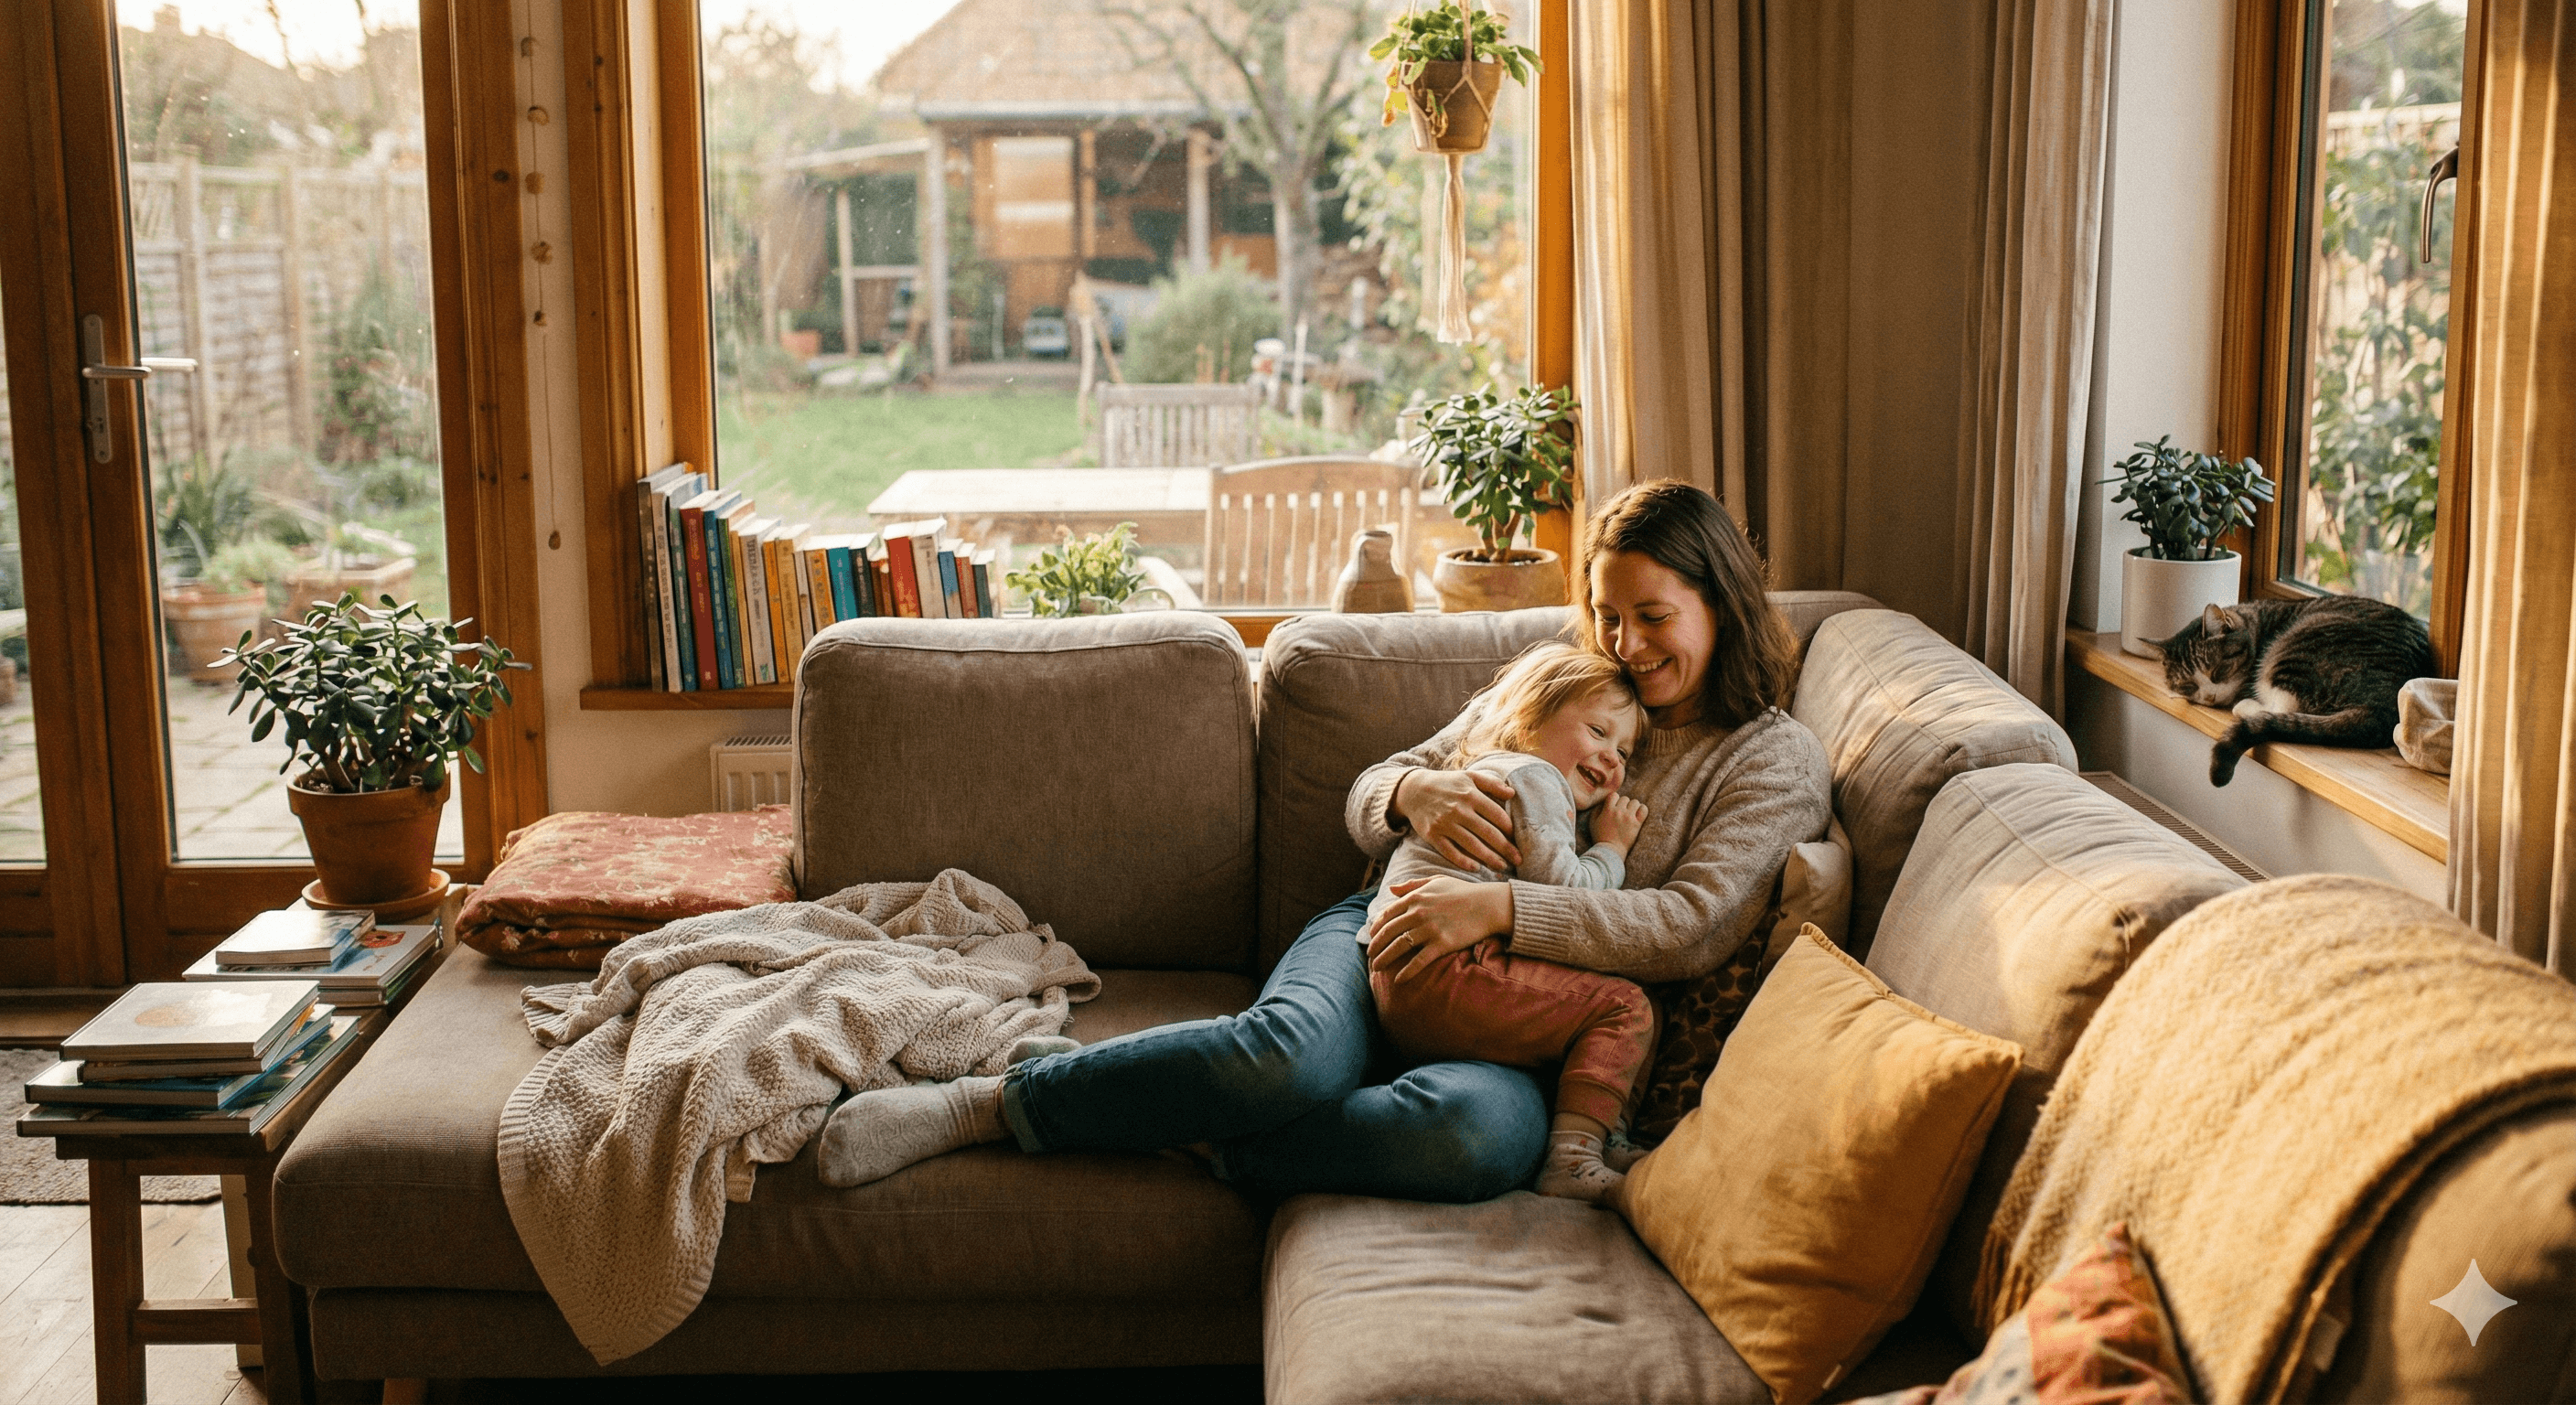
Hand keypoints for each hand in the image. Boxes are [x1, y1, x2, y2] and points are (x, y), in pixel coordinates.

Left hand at [1364, 877, 1511, 981]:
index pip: (1387, 914)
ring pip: (1399, 947)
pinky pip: (1419, 961)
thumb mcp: (1436, 881)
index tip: (1372, 936)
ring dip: (1385, 959)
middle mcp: (1418, 913)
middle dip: (1376, 945)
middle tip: (1370, 955)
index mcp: (1415, 897)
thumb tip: (1390, 889)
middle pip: (1389, 932)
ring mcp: (1429, 929)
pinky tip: (1398, 980)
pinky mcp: (1442, 944)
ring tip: (1377, 968)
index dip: (1376, 927)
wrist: (1488, 905)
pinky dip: (1407, 972)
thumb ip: (1412, 885)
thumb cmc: (1463, 891)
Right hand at [1392, 768, 1520, 869]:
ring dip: (1489, 858)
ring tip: (1502, 866)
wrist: (1413, 790)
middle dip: (1506, 848)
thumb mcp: (1469, 776)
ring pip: (1472, 845)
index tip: (1517, 839)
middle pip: (1488, 833)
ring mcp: (1444, 824)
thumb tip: (1512, 793)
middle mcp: (1459, 810)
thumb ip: (1492, 783)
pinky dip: (1464, 862)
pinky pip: (1450, 852)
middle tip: (1518, 860)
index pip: (1497, 815)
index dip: (1510, 829)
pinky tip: (1476, 868)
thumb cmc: (1446, 783)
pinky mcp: (1432, 835)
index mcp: (1471, 794)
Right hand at [1593, 794, 1645, 849]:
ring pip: (1635, 802)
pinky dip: (1642, 810)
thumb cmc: (1600, 837)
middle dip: (1623, 804)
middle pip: (1625, 798)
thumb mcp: (1593, 822)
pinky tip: (1638, 815)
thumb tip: (1604, 802)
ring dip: (1633, 807)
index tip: (1614, 807)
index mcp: (1608, 810)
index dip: (1614, 800)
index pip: (1614, 795)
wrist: (1611, 851)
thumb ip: (1597, 809)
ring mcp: (1629, 817)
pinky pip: (1644, 809)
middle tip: (1622, 813)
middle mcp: (1619, 811)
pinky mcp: (1637, 824)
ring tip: (1630, 814)